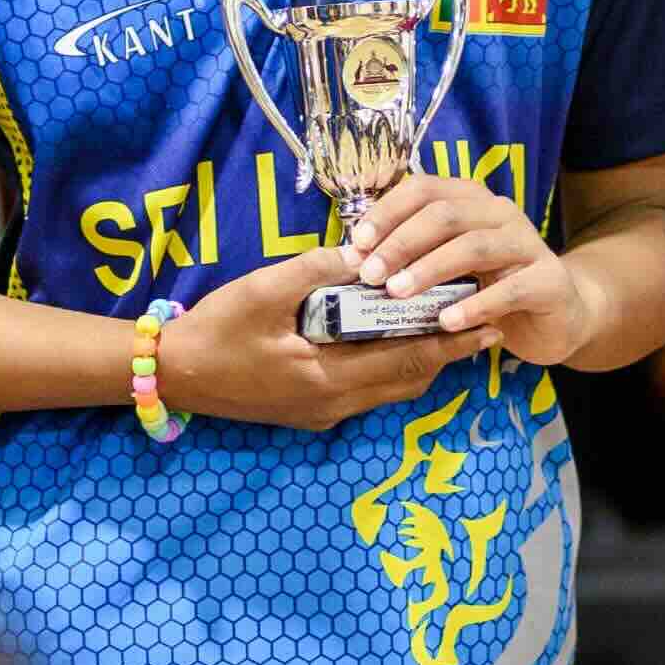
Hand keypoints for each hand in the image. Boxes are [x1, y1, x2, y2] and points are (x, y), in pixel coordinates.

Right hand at [154, 251, 457, 430]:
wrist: (175, 375)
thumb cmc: (216, 330)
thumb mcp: (261, 290)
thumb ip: (315, 269)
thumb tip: (363, 251)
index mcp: (328, 377)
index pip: (409, 361)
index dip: (453, 342)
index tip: (489, 320)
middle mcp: (335, 404)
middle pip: (410, 381)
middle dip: (449, 351)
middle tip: (484, 319)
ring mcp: (324, 412)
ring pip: (392, 389)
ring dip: (422, 359)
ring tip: (449, 324)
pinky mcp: (312, 412)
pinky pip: (369, 391)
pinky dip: (392, 367)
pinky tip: (396, 338)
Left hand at [340, 166, 592, 369]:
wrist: (561, 312)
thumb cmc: (492, 286)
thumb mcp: (451, 266)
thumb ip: (414, 257)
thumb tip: (354, 261)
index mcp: (472, 201)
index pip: (424, 189)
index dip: (387, 212)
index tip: (357, 244)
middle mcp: (500, 213)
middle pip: (445, 214)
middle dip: (401, 243)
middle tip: (369, 274)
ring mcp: (528, 244)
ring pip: (474, 246)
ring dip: (430, 269)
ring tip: (398, 294)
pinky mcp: (548, 280)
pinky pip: (509, 289)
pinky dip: (475, 305)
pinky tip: (447, 323)